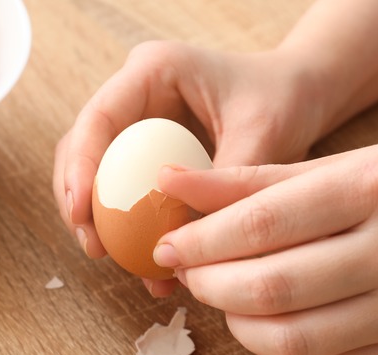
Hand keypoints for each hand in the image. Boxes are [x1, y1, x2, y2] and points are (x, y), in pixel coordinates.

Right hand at [53, 41, 327, 295]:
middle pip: (82, 145)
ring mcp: (137, 123)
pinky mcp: (146, 151)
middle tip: (93, 246)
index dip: (80, 165)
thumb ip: (223, 180)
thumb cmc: (283, 99)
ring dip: (96, 216)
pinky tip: (142, 260)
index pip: (100, 117)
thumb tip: (184, 237)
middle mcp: (135, 94)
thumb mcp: (262, 134)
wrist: (299, 96)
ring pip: (95, 170)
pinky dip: (126, 225)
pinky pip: (122, 188)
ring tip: (110, 258)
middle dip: (78, 199)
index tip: (81, 213)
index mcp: (154, 70)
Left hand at [153, 139, 377, 354]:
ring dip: (236, 322)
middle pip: (272, 286)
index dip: (200, 240)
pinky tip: (268, 321)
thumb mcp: (336, 164)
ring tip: (224, 296)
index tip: (168, 244)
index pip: (263, 223)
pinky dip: (277, 348)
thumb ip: (250, 180)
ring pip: (291, 338)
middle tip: (189, 272)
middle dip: (209, 284)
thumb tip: (169, 183)